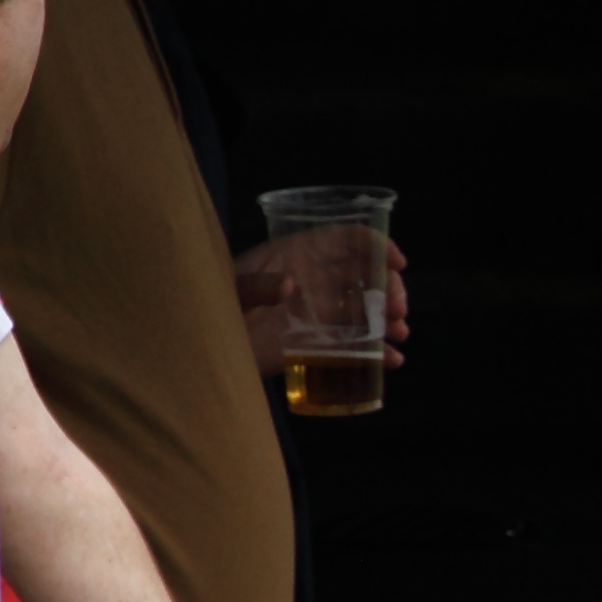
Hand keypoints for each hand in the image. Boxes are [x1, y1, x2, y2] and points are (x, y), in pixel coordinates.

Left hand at [230, 227, 411, 371]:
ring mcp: (317, 314)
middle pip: (365, 275)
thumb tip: (289, 285)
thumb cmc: (212, 307)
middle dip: (389, 288)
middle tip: (398, 311)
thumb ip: (256, 285)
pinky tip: (392, 361)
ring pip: (366, 311)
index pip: (345, 240)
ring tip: (400, 335)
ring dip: (389, 320)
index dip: (375, 245)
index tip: (397, 263)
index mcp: (297, 256)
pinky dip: (377, 353)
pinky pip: (354, 346)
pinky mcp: (315, 346)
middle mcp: (314, 281)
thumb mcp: (230, 291)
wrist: (202, 345)